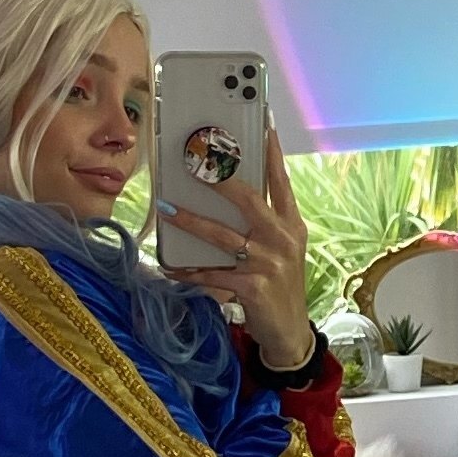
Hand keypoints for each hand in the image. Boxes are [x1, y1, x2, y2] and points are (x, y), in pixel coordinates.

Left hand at [157, 120, 314, 373]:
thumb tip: (229, 193)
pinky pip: (211, 274)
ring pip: (222, 236)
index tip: (262, 124)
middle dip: (220, 179)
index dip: (271, 153)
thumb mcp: (282, 250)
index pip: (280, 181)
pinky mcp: (251, 288)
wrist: (289, 333)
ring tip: (166, 209)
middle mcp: (282, 239)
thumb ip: (264, 223)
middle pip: (249, 200)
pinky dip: (188, 271)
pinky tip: (168, 266)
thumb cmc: (279, 285)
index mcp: (291, 225)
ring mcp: (267, 264)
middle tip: (196, 161)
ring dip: (191, 221)